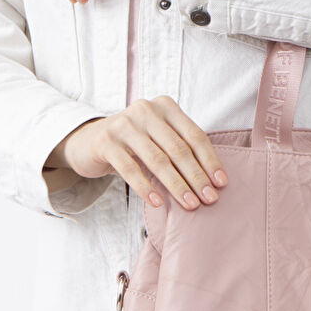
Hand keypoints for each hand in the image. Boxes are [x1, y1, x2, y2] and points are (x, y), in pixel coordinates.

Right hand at [52, 97, 228, 211]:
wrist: (89, 141)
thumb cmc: (134, 144)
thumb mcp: (158, 138)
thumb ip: (180, 149)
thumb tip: (212, 181)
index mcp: (165, 106)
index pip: (194, 135)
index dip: (210, 160)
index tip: (221, 183)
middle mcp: (146, 110)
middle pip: (178, 149)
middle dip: (196, 176)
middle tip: (209, 199)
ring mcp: (124, 124)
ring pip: (157, 160)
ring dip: (176, 185)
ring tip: (189, 204)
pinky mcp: (106, 142)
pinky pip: (130, 168)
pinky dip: (146, 187)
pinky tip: (158, 202)